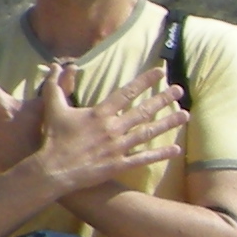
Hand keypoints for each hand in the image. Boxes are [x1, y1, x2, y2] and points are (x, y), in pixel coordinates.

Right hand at [31, 63, 185, 194]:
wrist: (53, 170)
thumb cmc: (52, 139)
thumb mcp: (52, 109)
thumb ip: (55, 87)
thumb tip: (56, 66)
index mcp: (99, 114)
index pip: (126, 93)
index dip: (144, 81)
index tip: (160, 72)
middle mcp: (113, 128)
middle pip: (143, 111)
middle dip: (163, 99)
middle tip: (179, 90)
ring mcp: (118, 147)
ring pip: (148, 133)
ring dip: (168, 123)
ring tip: (185, 115)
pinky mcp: (118, 164)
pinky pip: (143, 158)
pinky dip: (160, 154)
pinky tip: (175, 149)